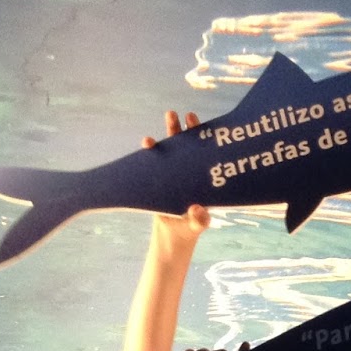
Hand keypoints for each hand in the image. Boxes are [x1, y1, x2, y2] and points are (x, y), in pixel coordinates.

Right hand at [145, 111, 209, 236]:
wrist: (172, 236)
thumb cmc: (191, 228)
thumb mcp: (198, 225)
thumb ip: (200, 220)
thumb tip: (198, 210)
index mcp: (201, 176)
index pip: (203, 151)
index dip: (202, 135)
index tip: (199, 122)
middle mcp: (187, 169)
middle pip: (185, 144)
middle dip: (181, 127)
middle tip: (179, 114)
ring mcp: (171, 172)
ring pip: (168, 149)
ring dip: (164, 135)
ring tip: (162, 124)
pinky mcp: (157, 178)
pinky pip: (152, 162)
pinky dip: (149, 153)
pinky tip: (147, 143)